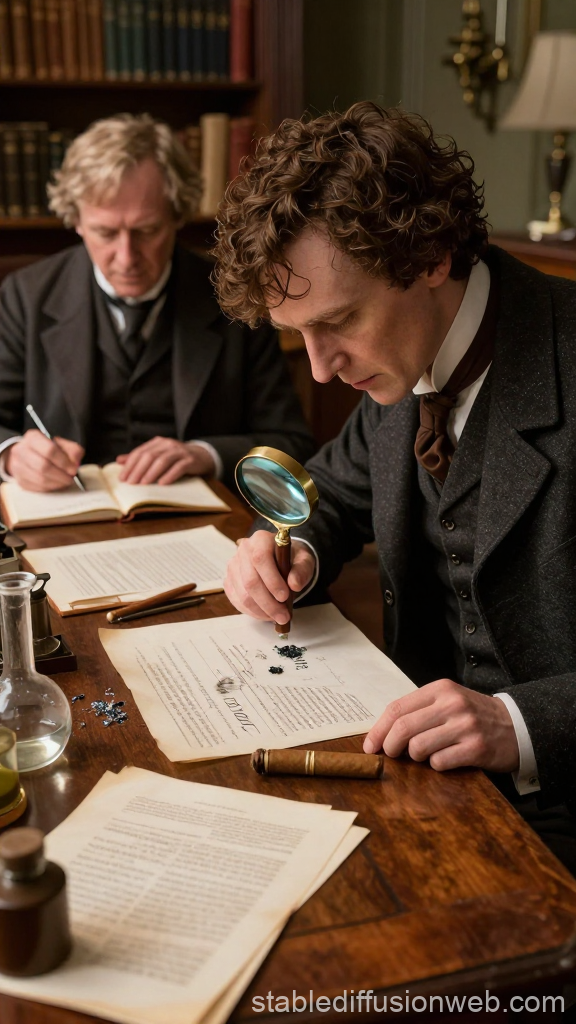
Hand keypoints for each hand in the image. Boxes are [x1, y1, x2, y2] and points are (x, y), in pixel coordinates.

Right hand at [4, 430, 83, 491]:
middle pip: (43, 466)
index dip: (63, 462)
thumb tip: (75, 464)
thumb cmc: (48, 449)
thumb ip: (73, 451)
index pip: (49, 450)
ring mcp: (17, 466)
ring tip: (65, 481)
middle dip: (60, 475)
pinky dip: (49, 488)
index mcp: (33, 437)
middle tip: (70, 478)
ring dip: (56, 483)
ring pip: (39, 479)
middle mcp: (21, 450)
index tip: (73, 469)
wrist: (29, 454)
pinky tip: (56, 484)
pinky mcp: (19, 480)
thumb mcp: (63, 444)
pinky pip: (36, 487)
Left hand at [116, 438, 214, 484]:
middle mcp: (168, 444)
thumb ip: (140, 458)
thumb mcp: (158, 456)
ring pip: (163, 461)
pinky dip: (170, 475)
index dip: (130, 465)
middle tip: (131, 483)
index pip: (140, 452)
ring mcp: (180, 452)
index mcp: (158, 442)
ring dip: (151, 473)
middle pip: (150, 456)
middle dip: (138, 470)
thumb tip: (119, 460)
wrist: (201, 457)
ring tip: (144, 484)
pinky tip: (162, 484)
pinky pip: (179, 467)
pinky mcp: (190, 460)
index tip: (122, 478)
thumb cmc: (176, 459)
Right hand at [224, 529, 314, 623]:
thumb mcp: (304, 560)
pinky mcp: (229, 580)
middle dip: (268, 603)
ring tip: (277, 616)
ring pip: (243, 594)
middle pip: (250, 580)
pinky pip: (237, 601)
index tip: (284, 596)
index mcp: (261, 539)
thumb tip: (294, 584)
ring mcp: (234, 566)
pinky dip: (253, 612)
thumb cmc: (292, 559)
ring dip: (261, 610)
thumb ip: (302, 570)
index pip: (260, 558)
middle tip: (284, 616)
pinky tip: (266, 614)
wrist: (282, 560)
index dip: (272, 580)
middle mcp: (243, 550)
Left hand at [363, 677, 519, 773]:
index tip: (370, 745)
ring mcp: (465, 726)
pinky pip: (440, 762)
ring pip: (419, 747)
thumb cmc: (473, 716)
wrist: (517, 726)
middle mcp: (452, 704)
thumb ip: (419, 711)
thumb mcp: (448, 702)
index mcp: (441, 689)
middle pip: (404, 727)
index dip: (379, 729)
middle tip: (391, 755)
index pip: (397, 708)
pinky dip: (436, 766)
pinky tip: (446, 760)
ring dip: (415, 757)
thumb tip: (382, 733)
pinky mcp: (476, 748)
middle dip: (390, 745)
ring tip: (426, 755)